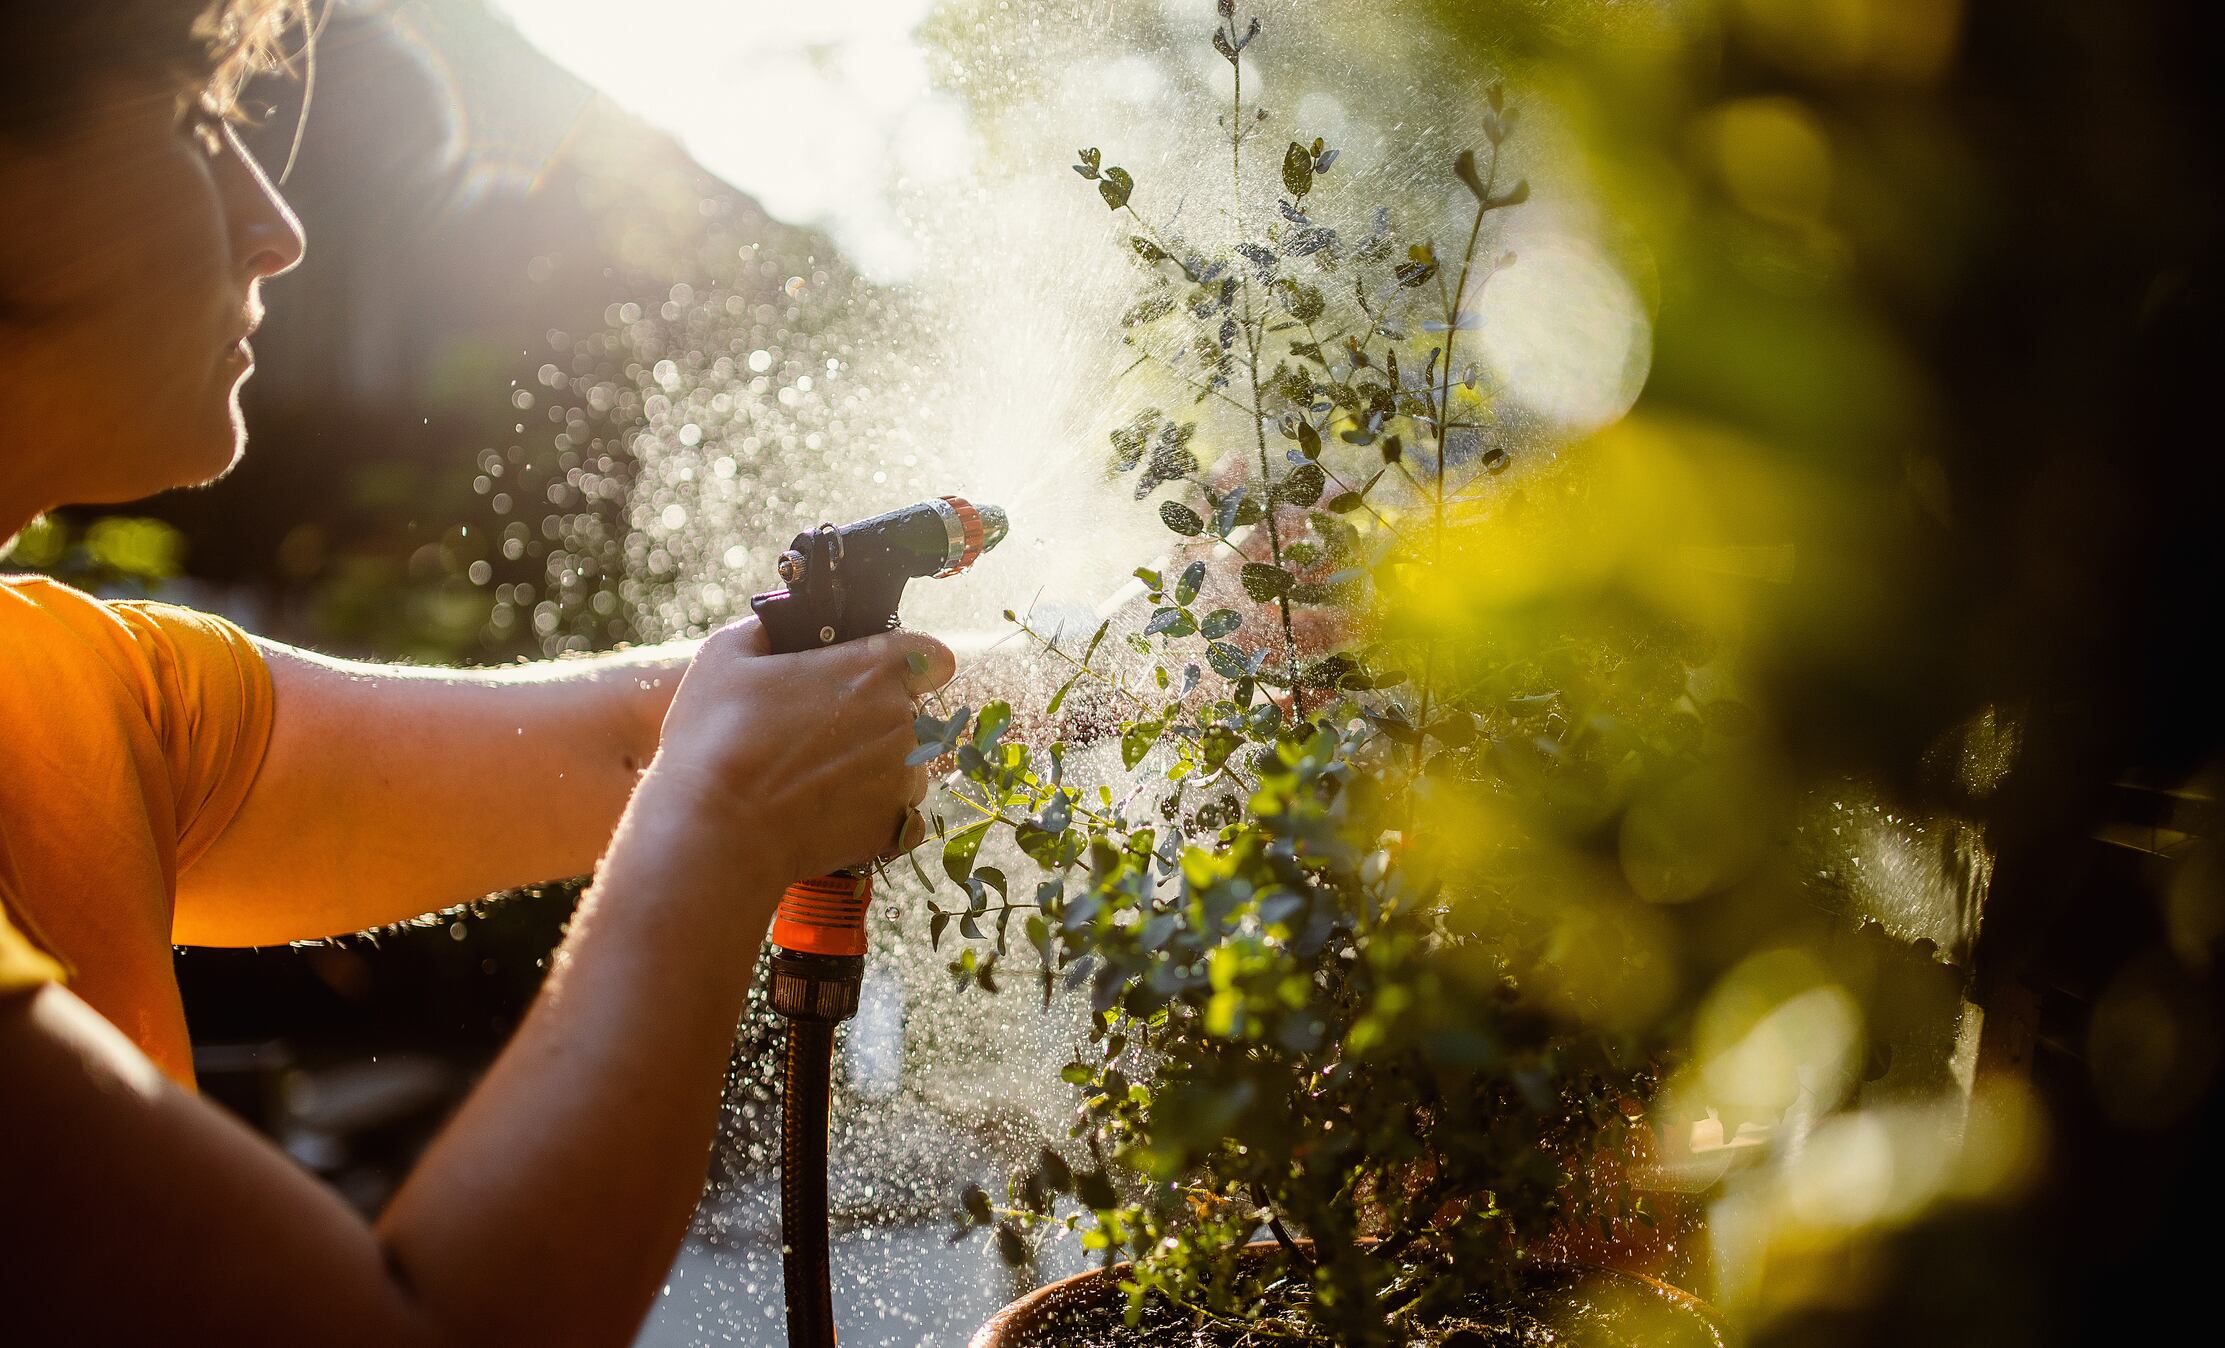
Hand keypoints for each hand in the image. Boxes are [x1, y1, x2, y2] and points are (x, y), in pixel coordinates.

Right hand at [643, 617, 954, 879]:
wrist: (718, 833)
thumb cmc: (717, 740)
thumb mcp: (724, 657)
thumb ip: (767, 629)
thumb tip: (779, 625)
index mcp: (874, 670)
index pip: (931, 654)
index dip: (906, 663)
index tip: (874, 676)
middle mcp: (904, 722)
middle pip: (910, 711)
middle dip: (873, 717)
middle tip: (816, 732)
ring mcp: (904, 778)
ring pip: (906, 764)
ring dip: (874, 767)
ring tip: (814, 778)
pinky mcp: (894, 827)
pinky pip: (901, 815)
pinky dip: (874, 814)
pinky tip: (831, 811)